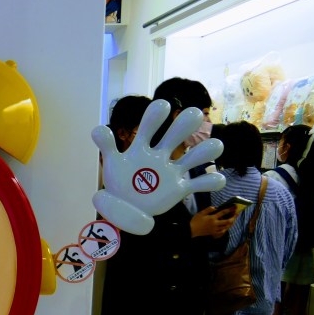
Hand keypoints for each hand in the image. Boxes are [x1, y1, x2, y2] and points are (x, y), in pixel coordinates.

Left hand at [92, 99, 224, 234]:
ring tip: (213, 147)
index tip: (163, 105)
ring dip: (206, 150)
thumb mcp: (112, 164)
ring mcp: (173, 171)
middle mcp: (161, 155)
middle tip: (193, 113)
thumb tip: (98, 129)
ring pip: (195, 156)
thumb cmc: (120, 182)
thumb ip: (107, 146)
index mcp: (142, 147)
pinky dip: (211, 181)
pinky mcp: (180, 188)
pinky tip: (216, 179)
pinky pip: (200, 183)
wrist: (127, 209)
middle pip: (177, 134)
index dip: (156, 115)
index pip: (150, 126)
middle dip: (185, 123)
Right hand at [190, 206, 236, 237]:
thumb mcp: (201, 213)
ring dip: (231, 223)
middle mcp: (215, 224)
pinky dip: (225, 229)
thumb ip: (208, 209)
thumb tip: (215, 207)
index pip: (223, 213)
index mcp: (212, 218)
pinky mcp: (213, 233)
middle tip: (236, 214)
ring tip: (233, 219)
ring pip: (226, 227)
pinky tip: (226, 227)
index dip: (230, 209)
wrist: (191, 230)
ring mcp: (215, 229)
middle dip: (233, 217)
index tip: (235, 207)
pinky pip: (222, 232)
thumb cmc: (195, 220)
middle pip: (228, 221)